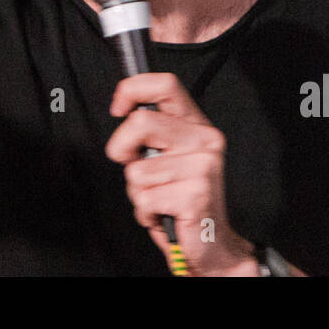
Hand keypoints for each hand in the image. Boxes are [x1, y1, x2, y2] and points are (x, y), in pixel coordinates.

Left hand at [105, 72, 257, 275]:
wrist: (210, 243)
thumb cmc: (181, 199)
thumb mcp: (166, 157)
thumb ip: (150, 133)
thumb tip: (123, 109)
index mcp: (196, 125)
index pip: (165, 85)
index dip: (132, 90)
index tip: (118, 108)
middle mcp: (204, 140)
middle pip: (141, 123)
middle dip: (123, 150)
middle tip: (137, 168)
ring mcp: (202, 167)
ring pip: (137, 168)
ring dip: (137, 191)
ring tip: (160, 197)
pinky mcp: (194, 194)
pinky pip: (144, 198)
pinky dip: (145, 212)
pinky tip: (165, 214)